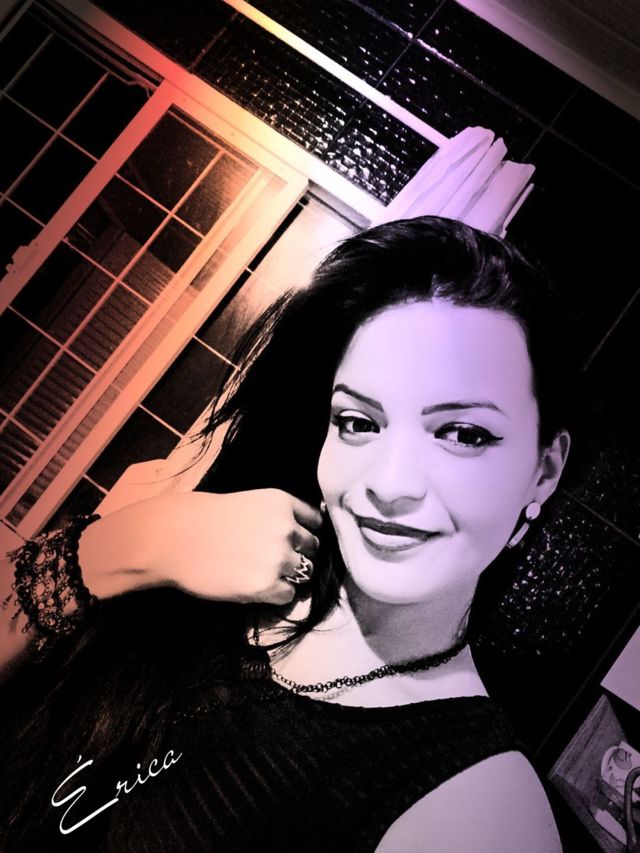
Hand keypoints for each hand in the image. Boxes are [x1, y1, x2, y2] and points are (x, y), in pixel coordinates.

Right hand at [79, 489, 322, 605]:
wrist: (173, 538)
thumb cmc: (205, 519)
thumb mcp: (251, 504)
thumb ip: (279, 517)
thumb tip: (304, 535)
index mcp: (282, 502)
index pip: (316, 522)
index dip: (304, 534)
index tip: (293, 542)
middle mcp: (286, 528)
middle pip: (313, 549)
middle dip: (299, 556)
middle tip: (275, 562)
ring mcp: (278, 557)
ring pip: (304, 574)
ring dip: (289, 577)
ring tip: (264, 576)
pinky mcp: (265, 585)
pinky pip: (288, 595)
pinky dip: (276, 595)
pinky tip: (255, 587)